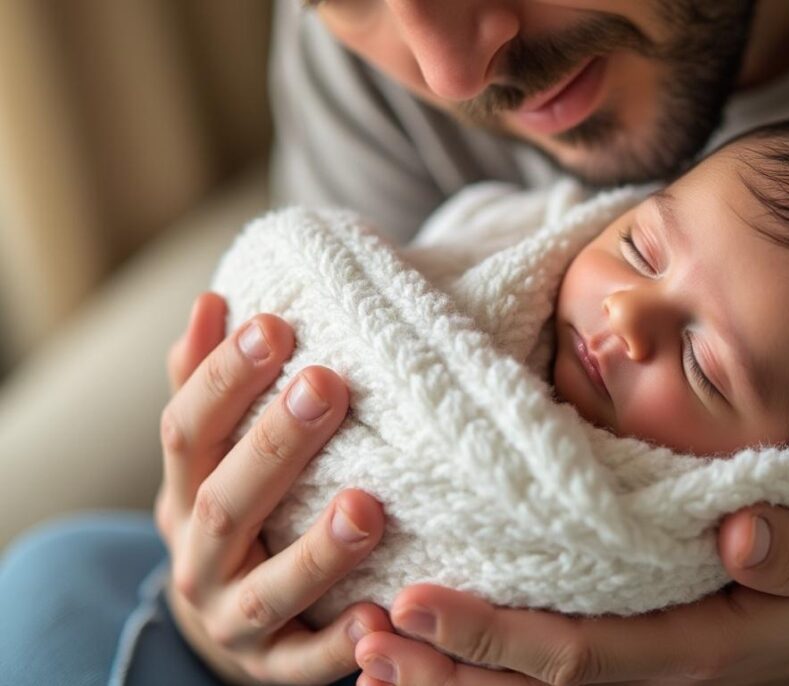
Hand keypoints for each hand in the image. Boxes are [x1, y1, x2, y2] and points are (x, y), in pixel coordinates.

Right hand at [156, 292, 392, 684]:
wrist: (227, 623)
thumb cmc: (238, 513)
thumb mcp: (212, 455)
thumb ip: (208, 383)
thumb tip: (213, 300)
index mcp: (184, 493)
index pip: (187, 431)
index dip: (222, 378)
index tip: (274, 324)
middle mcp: (199, 558)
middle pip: (225, 503)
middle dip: (275, 445)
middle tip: (327, 385)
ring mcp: (236, 620)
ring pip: (271, 591)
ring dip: (317, 551)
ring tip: (368, 507)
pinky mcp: (278, 669)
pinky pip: (309, 666)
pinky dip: (343, 646)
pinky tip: (383, 615)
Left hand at [352, 506, 788, 685]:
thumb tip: (742, 531)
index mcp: (683, 648)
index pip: (573, 654)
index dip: (493, 637)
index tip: (419, 602)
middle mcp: (637, 668)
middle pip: (522, 685)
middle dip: (441, 666)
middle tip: (362, 635)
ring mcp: (618, 662)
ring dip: (439, 672)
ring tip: (362, 643)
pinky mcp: (606, 643)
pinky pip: (527, 669)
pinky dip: (468, 660)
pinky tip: (411, 639)